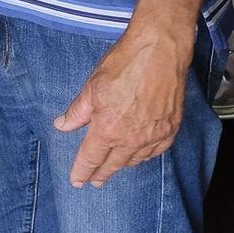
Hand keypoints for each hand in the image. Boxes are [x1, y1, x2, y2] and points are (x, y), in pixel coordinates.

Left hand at [54, 28, 188, 187]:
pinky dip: (144, 156)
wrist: (160, 51)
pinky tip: (139, 155)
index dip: (83, 170)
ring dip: (122, 166)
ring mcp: (154, 135)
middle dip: (101, 174)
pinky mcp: (170, 128)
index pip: (91, 158)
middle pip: (113, 164)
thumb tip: (63, 125)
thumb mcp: (92, 87)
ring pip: (135, 160)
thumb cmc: (126, 63)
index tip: (77, 180)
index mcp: (108, 129)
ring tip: (114, 168)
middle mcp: (131, 138)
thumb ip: (77, 111)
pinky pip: (155, 151)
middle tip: (93, 181)